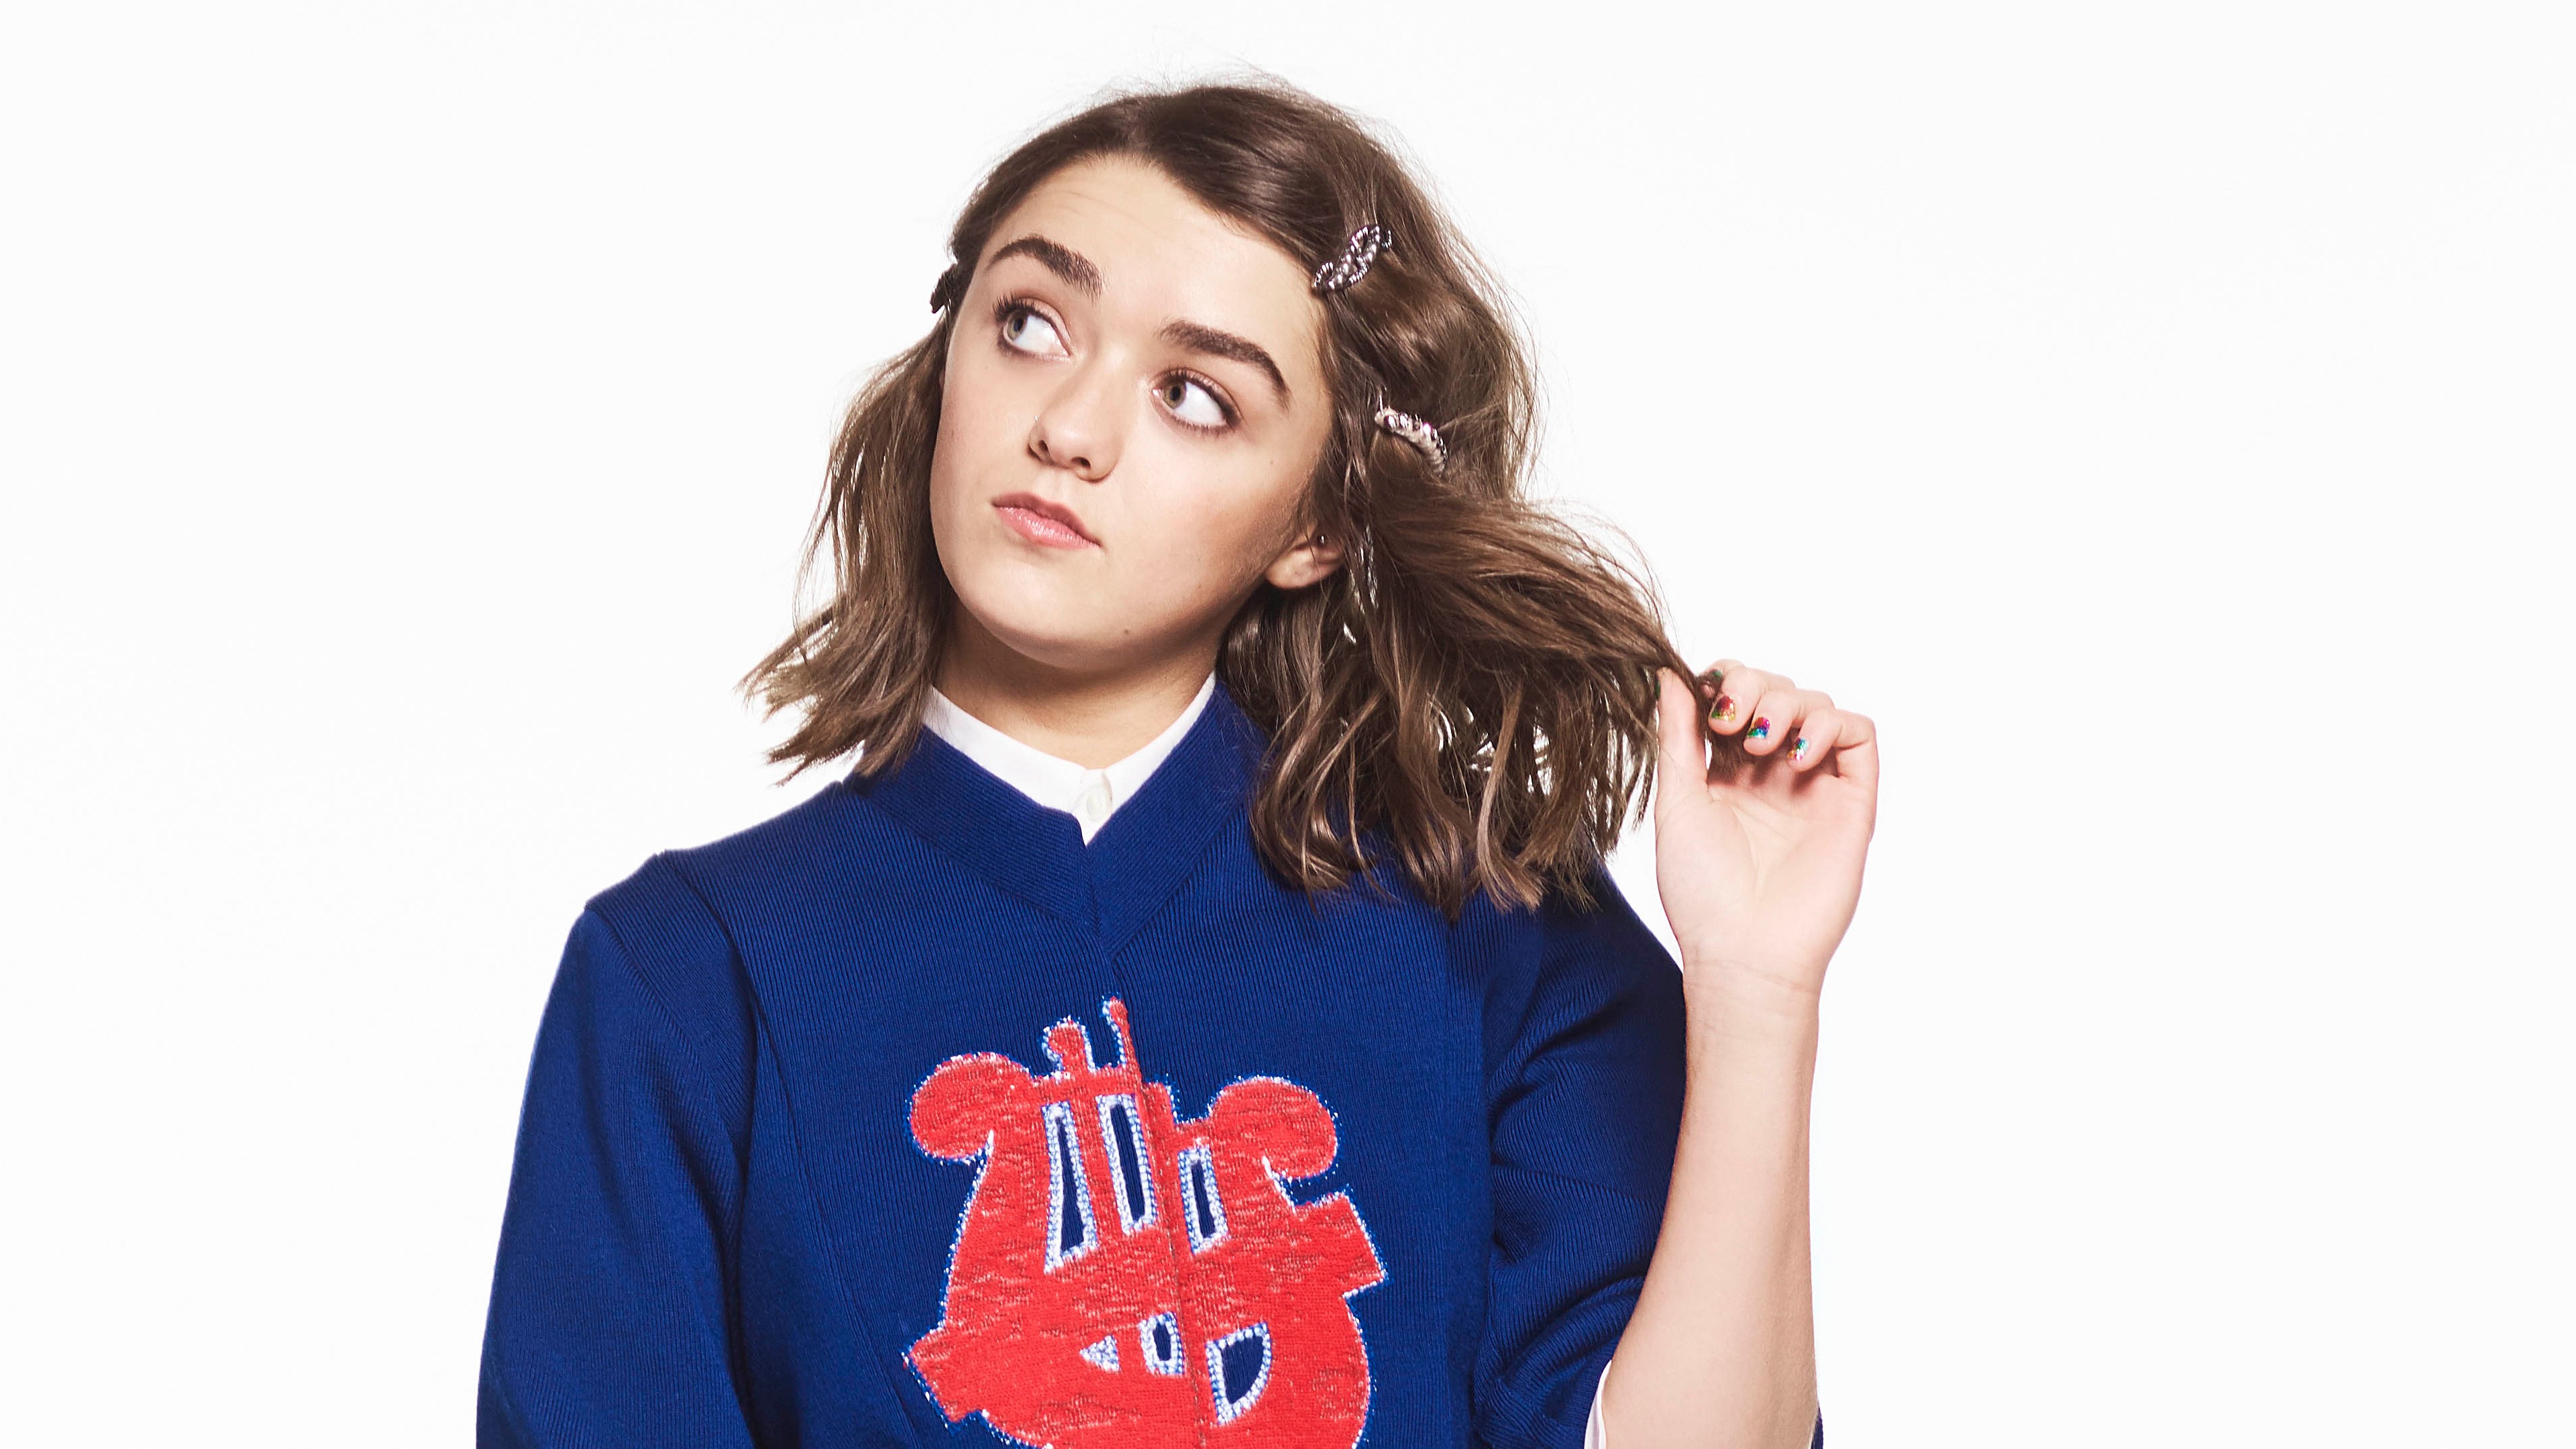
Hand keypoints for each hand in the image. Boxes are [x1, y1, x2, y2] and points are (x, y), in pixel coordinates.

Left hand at [1652, 660, 1878, 1008]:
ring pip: (1816, 703)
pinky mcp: (1851, 800)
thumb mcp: (1677, 801)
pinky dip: (1831, 727)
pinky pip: (1858, 735)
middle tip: (1729, 722)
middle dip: (1751, 685)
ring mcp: (1814, 783)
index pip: (1733, 695)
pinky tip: (1798, 758)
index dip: (1722, 681)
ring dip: (1787, 704)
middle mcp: (1772, 771)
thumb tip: (1665, 672)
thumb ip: (1676, 736)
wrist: (1744, 951)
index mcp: (1725, 771)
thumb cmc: (1701, 890)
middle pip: (1776, 688)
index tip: (1704, 702)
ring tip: (1760, 745)